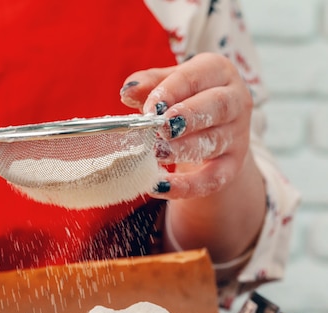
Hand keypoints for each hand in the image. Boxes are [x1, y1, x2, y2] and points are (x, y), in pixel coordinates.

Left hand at [120, 52, 252, 199]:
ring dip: (182, 150)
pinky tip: (159, 187)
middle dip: (188, 116)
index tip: (150, 108)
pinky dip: (186, 186)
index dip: (172, 91)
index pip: (196, 77)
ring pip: (214, 142)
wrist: (212, 127)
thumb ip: (149, 85)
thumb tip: (127, 91)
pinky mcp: (232, 166)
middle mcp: (236, 101)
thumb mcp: (169, 85)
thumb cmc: (185, 97)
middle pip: (218, 106)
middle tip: (161, 129)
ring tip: (155, 155)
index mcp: (218, 72)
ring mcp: (237, 135)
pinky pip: (213, 178)